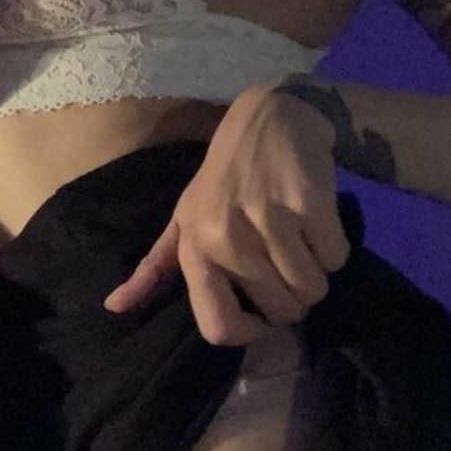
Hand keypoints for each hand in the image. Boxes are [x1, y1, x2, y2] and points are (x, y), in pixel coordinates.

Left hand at [104, 85, 350, 344]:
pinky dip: (333, 248)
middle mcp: (227, 236)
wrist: (269, 117)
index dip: (251, 333)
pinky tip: (315, 222)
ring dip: (315, 273)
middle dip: (293, 298)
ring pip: (312, 290)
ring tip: (299, 242)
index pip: (219, 327)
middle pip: (281, 312)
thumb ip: (155, 267)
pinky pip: (336, 258)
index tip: (262, 315)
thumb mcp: (183, 218)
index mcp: (195, 247)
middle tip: (287, 263)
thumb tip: (114, 307)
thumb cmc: (222, 180)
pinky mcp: (309, 202)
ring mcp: (269, 218)